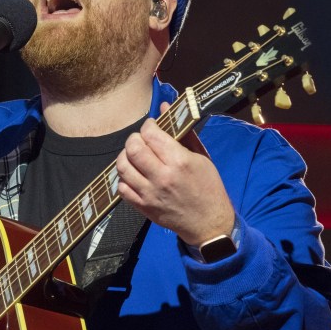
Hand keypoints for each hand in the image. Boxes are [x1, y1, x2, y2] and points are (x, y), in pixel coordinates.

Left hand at [115, 103, 234, 246]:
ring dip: (125, 156)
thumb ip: (183, 132)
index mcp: (179, 162)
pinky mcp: (143, 207)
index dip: (148, 126)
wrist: (208, 223)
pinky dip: (124, 177)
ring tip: (134, 155)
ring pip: (122, 167)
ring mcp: (150, 193)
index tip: (152, 126)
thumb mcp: (201, 157)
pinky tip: (134, 174)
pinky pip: (122, 187)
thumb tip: (166, 106)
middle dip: (134, 138)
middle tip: (141, 140)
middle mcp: (162, 177)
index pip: (151, 134)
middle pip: (133, 148)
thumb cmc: (208, 187)